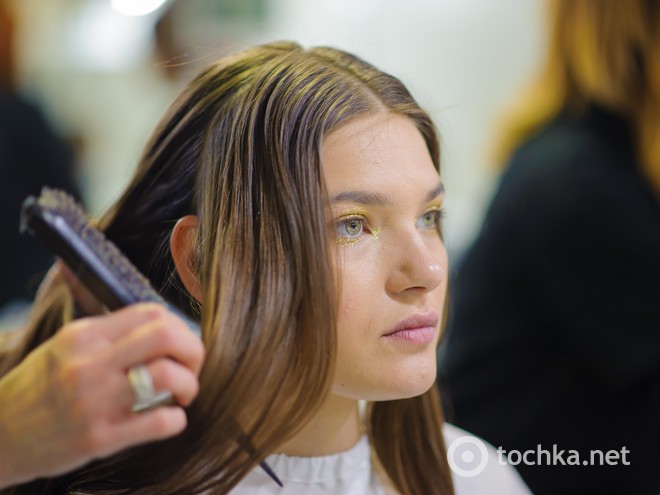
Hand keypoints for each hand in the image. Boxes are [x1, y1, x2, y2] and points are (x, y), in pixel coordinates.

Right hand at [0, 303, 204, 487]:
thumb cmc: (38, 389)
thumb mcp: (64, 347)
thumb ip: (109, 334)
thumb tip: (161, 325)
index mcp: (85, 335)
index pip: (152, 313)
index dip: (179, 326)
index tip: (180, 344)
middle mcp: (89, 363)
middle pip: (166, 336)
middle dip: (194, 349)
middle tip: (192, 366)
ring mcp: (94, 401)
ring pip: (168, 375)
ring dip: (189, 385)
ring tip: (183, 394)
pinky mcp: (99, 438)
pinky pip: (159, 422)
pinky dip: (177, 420)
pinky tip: (170, 419)